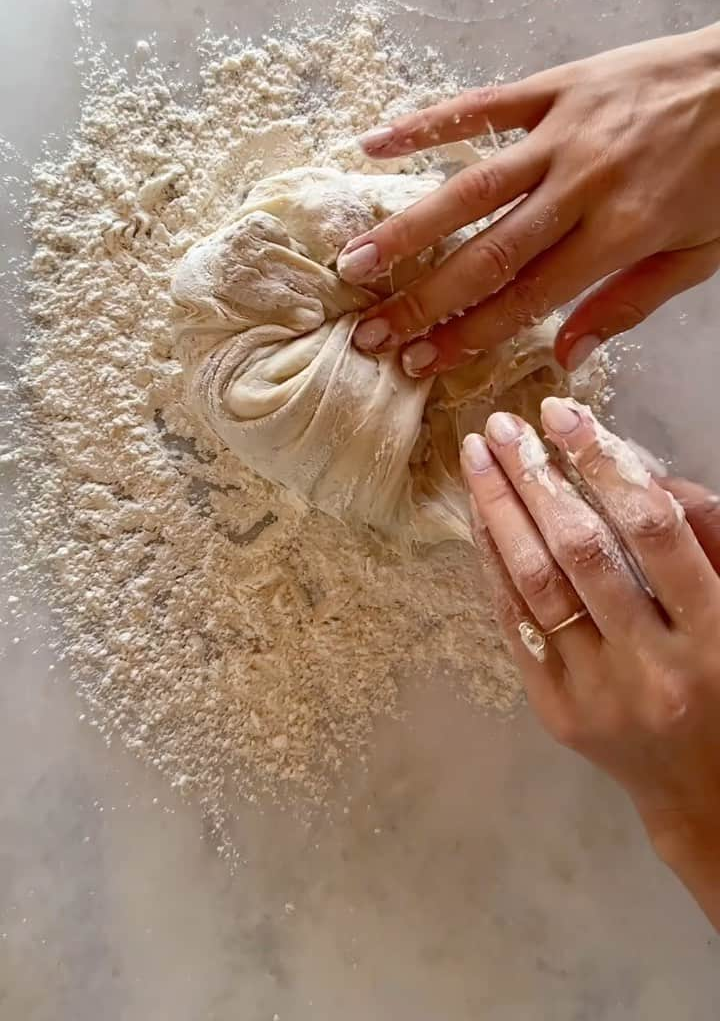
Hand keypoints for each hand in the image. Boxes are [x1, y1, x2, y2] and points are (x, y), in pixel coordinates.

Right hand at [338, 24, 719, 376]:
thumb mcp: (699, 253)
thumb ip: (629, 305)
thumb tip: (566, 358)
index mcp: (622, 232)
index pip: (528, 298)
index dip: (468, 335)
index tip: (420, 362)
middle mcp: (583, 185)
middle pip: (487, 253)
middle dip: (424, 300)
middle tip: (369, 332)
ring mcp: (564, 131)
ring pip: (470, 187)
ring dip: (407, 227)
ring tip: (353, 262)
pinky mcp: (556, 85)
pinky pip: (481, 106)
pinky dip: (425, 125)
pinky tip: (374, 145)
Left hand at [462, 399, 719, 929]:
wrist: (709, 794)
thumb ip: (707, 535)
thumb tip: (635, 468)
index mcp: (715, 636)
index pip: (652, 530)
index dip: (605, 462)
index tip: (566, 413)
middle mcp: (654, 667)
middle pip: (582, 551)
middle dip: (536, 477)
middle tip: (505, 423)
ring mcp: (599, 695)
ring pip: (537, 585)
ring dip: (500, 512)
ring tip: (479, 456)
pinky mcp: (557, 713)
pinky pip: (515, 623)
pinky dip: (494, 563)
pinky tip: (481, 517)